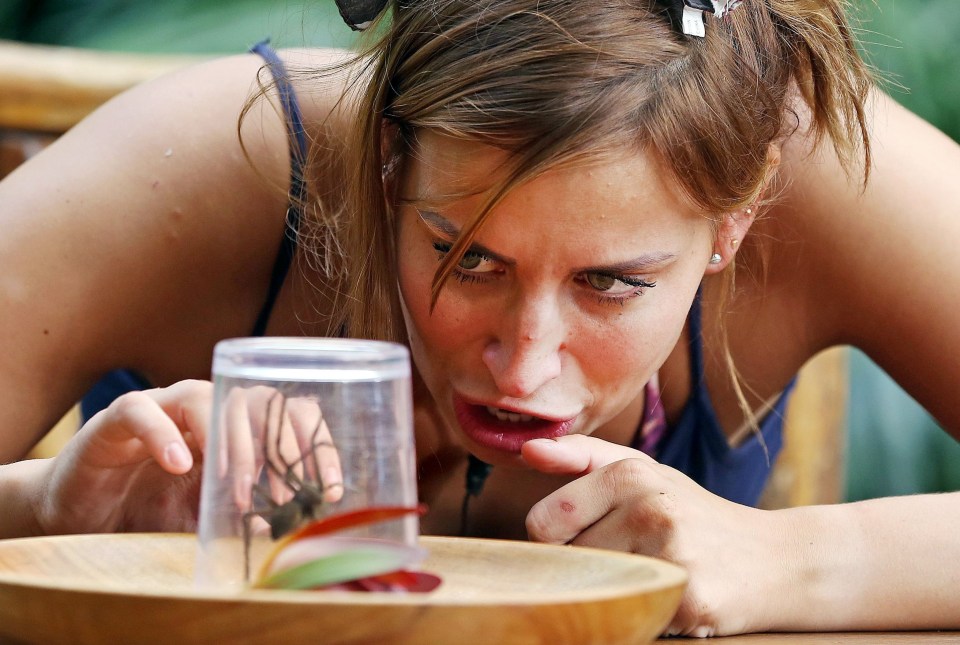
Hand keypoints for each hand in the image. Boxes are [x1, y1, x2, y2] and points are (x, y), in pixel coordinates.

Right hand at [36, 381, 344, 537]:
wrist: (80, 512)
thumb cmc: (149, 509)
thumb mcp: (207, 514)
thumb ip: (241, 513)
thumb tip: (288, 527)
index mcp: (233, 426)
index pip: (288, 413)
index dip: (315, 444)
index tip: (330, 488)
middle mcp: (204, 408)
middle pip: (255, 400)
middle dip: (277, 448)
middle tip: (282, 496)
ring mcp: (162, 407)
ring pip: (205, 396)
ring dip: (228, 443)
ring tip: (236, 489)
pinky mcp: (118, 418)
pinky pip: (143, 411)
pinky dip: (164, 434)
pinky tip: (180, 465)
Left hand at [522, 435, 782, 636]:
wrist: (778, 560)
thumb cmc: (693, 513)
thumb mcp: (642, 471)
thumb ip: (581, 457)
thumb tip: (527, 449)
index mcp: (631, 473)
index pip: (543, 524)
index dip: (559, 540)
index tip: (592, 536)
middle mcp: (650, 509)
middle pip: (569, 560)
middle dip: (590, 565)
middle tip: (630, 557)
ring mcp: (672, 556)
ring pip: (595, 590)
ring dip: (616, 591)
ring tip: (653, 574)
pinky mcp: (690, 601)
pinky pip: (630, 617)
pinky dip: (644, 614)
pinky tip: (674, 597)